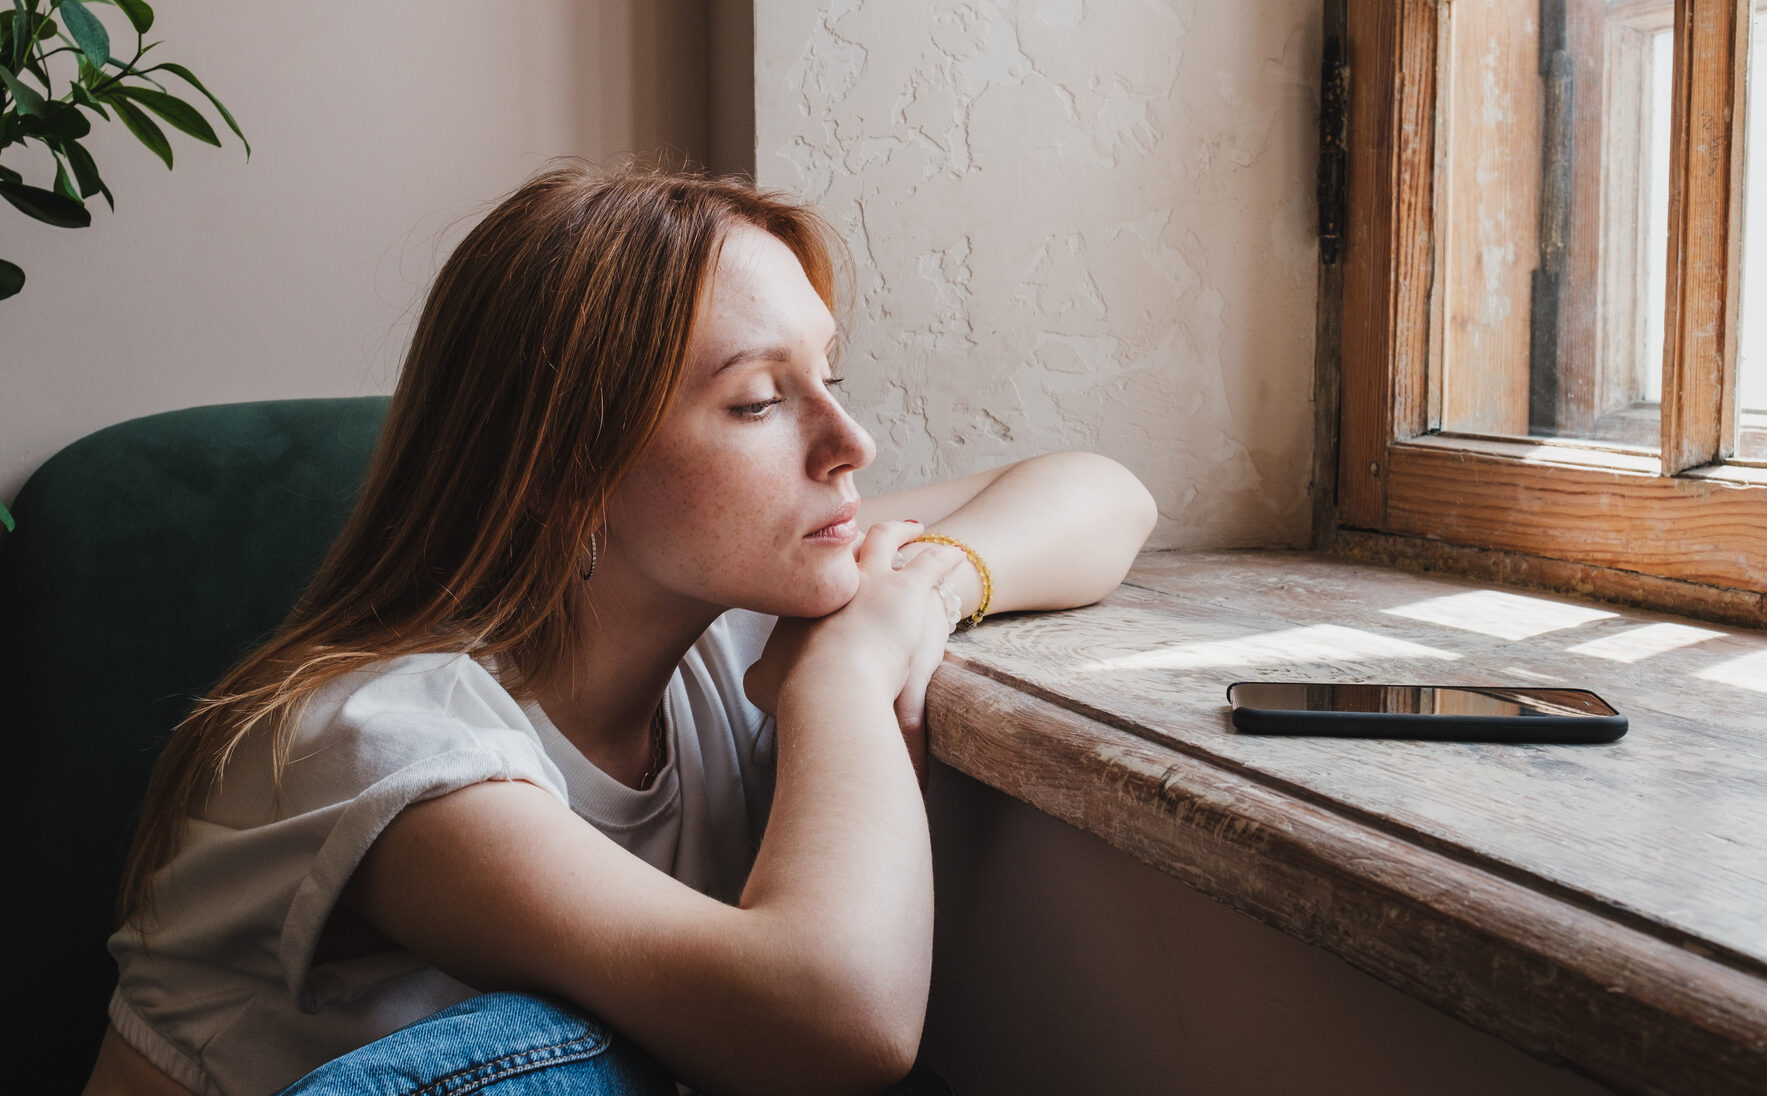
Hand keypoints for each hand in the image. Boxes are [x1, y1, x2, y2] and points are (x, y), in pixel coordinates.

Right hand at [746, 522, 962, 774]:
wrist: (828, 685)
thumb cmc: (795, 688)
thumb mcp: (762, 681)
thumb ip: (759, 674)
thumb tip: (757, 675)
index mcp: (804, 598)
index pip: (815, 572)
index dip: (824, 566)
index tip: (829, 565)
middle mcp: (837, 579)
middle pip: (845, 543)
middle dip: (856, 537)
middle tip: (866, 533)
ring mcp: (872, 578)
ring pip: (887, 538)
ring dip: (901, 531)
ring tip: (913, 529)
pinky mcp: (908, 589)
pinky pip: (930, 564)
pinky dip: (944, 557)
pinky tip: (956, 554)